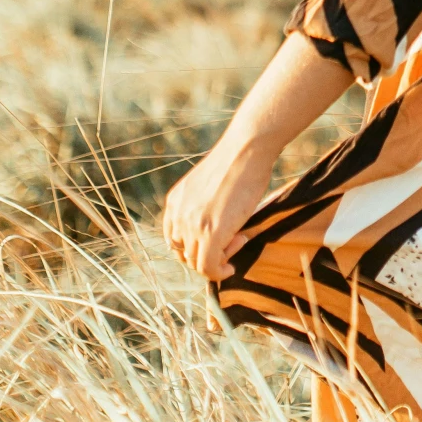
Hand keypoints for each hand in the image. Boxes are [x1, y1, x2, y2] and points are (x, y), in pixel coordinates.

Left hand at [162, 137, 277, 280]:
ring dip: (218, 261)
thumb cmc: (238, 162)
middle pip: (184, 254)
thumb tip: (217, 229)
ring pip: (196, 264)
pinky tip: (232, 267)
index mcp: (175, 202)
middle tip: (234, 240)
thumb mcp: (209, 187)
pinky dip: (219, 273)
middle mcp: (178, 214)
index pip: (174, 240)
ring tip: (239, 240)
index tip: (218, 240)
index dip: (195, 247)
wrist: (247, 148)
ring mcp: (193, 224)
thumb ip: (203, 208)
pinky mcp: (211, 233)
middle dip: (208, 255)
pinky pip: (208, 268)